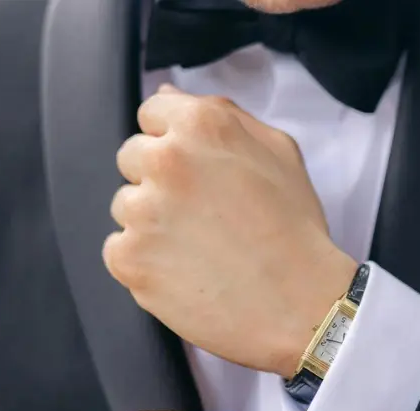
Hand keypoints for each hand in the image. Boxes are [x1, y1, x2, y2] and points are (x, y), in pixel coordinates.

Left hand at [109, 85, 357, 378]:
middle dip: (159, 181)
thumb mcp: (279, 152)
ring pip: (125, 205)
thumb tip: (170, 96)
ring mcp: (143, 210)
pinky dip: (144, 261)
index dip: (173, 141)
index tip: (194, 170)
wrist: (301, 305)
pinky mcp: (129, 258)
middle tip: (202, 214)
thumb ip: (224, 115)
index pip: (152, 113)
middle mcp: (166, 160)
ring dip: (151, 222)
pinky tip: (183, 271)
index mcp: (201, 125)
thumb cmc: (296, 231)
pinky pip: (118, 249)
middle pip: (133, 157)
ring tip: (198, 247)